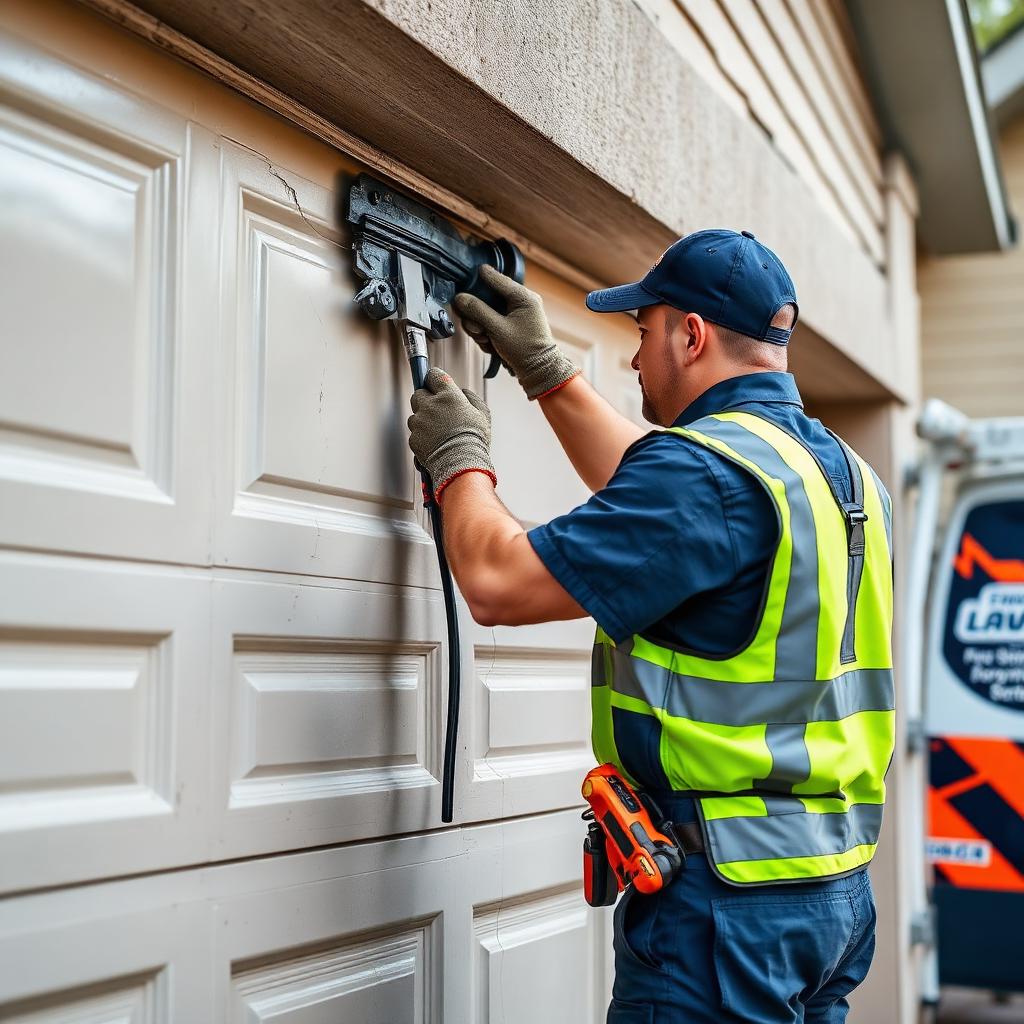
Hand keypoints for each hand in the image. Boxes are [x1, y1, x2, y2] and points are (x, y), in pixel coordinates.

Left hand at [408, 367, 495, 500]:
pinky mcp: (413, 438)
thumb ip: (471, 398)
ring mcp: (419, 422)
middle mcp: (430, 405)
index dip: (434, 380)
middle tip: (437, 411)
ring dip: (423, 420)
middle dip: (426, 399)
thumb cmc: (474, 440)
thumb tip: (463, 392)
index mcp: (448, 395)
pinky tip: (435, 443)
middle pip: (418, 394)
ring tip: (438, 432)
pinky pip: (415, 433)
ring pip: (415, 415)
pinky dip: (422, 437)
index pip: (433, 375)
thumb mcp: (482, 414)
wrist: (461, 464)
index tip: (436, 385)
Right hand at [453, 264, 579, 399]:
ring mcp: (514, 314)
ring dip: (480, 328)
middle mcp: (520, 302)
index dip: (477, 280)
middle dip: (477, 316)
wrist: (539, 372)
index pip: (495, 278)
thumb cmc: (525, 350)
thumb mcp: (497, 329)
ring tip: (485, 340)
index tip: (461, 285)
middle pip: (486, 297)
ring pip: (485, 312)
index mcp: (523, 296)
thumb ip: (477, 311)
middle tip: (476, 329)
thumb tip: (459, 298)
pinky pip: (490, 323)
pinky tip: (490, 345)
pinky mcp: (510, 325)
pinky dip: (486, 334)